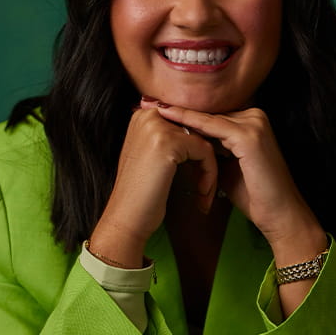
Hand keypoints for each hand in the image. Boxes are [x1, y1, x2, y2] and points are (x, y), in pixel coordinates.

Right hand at [86, 98, 219, 266]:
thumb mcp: (153, 157)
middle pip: (197, 132)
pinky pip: (205, 152)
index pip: (187, 125)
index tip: (203, 174)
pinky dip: (209, 175)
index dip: (199, 151)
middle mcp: (148, 115)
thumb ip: (171, 140)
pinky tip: (201, 194)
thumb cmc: (141, 194)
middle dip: (206, 161)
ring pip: (204, 143)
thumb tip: (202, 133)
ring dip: (209, 171)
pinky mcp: (168, 142)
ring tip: (204, 194)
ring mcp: (157, 127)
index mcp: (144, 115)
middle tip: (206, 188)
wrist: (126, 218)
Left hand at [154, 103, 326, 265]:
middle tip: (146, 102)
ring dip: (178, 114)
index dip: (182, 114)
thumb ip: (211, 150)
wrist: (279, 214)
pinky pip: (211, 127)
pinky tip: (167, 119)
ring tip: (151, 107)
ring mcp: (254, 123)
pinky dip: (188, 124)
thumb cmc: (254, 195)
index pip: (210, 115)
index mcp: (251, 121)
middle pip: (208, 112)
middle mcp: (255, 116)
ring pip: (207, 117)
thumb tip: (184, 142)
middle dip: (177, 110)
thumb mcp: (227, 166)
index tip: (154, 108)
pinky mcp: (249, 136)